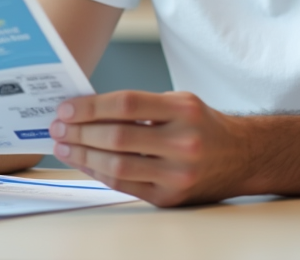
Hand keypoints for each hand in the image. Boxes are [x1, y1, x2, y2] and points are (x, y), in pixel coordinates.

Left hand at [49, 90, 246, 206]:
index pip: (126, 104)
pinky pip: (125, 185)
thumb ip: (141, 105)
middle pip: (117, 137)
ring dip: (83, 156)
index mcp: (184, 110)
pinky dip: (100, 173)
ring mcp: (177, 173)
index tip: (67, 108)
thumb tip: (89, 109)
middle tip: (57, 127)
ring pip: (118, 166)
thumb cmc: (205, 126)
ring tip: (64, 146)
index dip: (91, 106)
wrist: (243, 157)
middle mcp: (183, 142)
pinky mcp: (171, 197)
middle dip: (79, 132)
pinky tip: (85, 163)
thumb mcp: (180, 102)